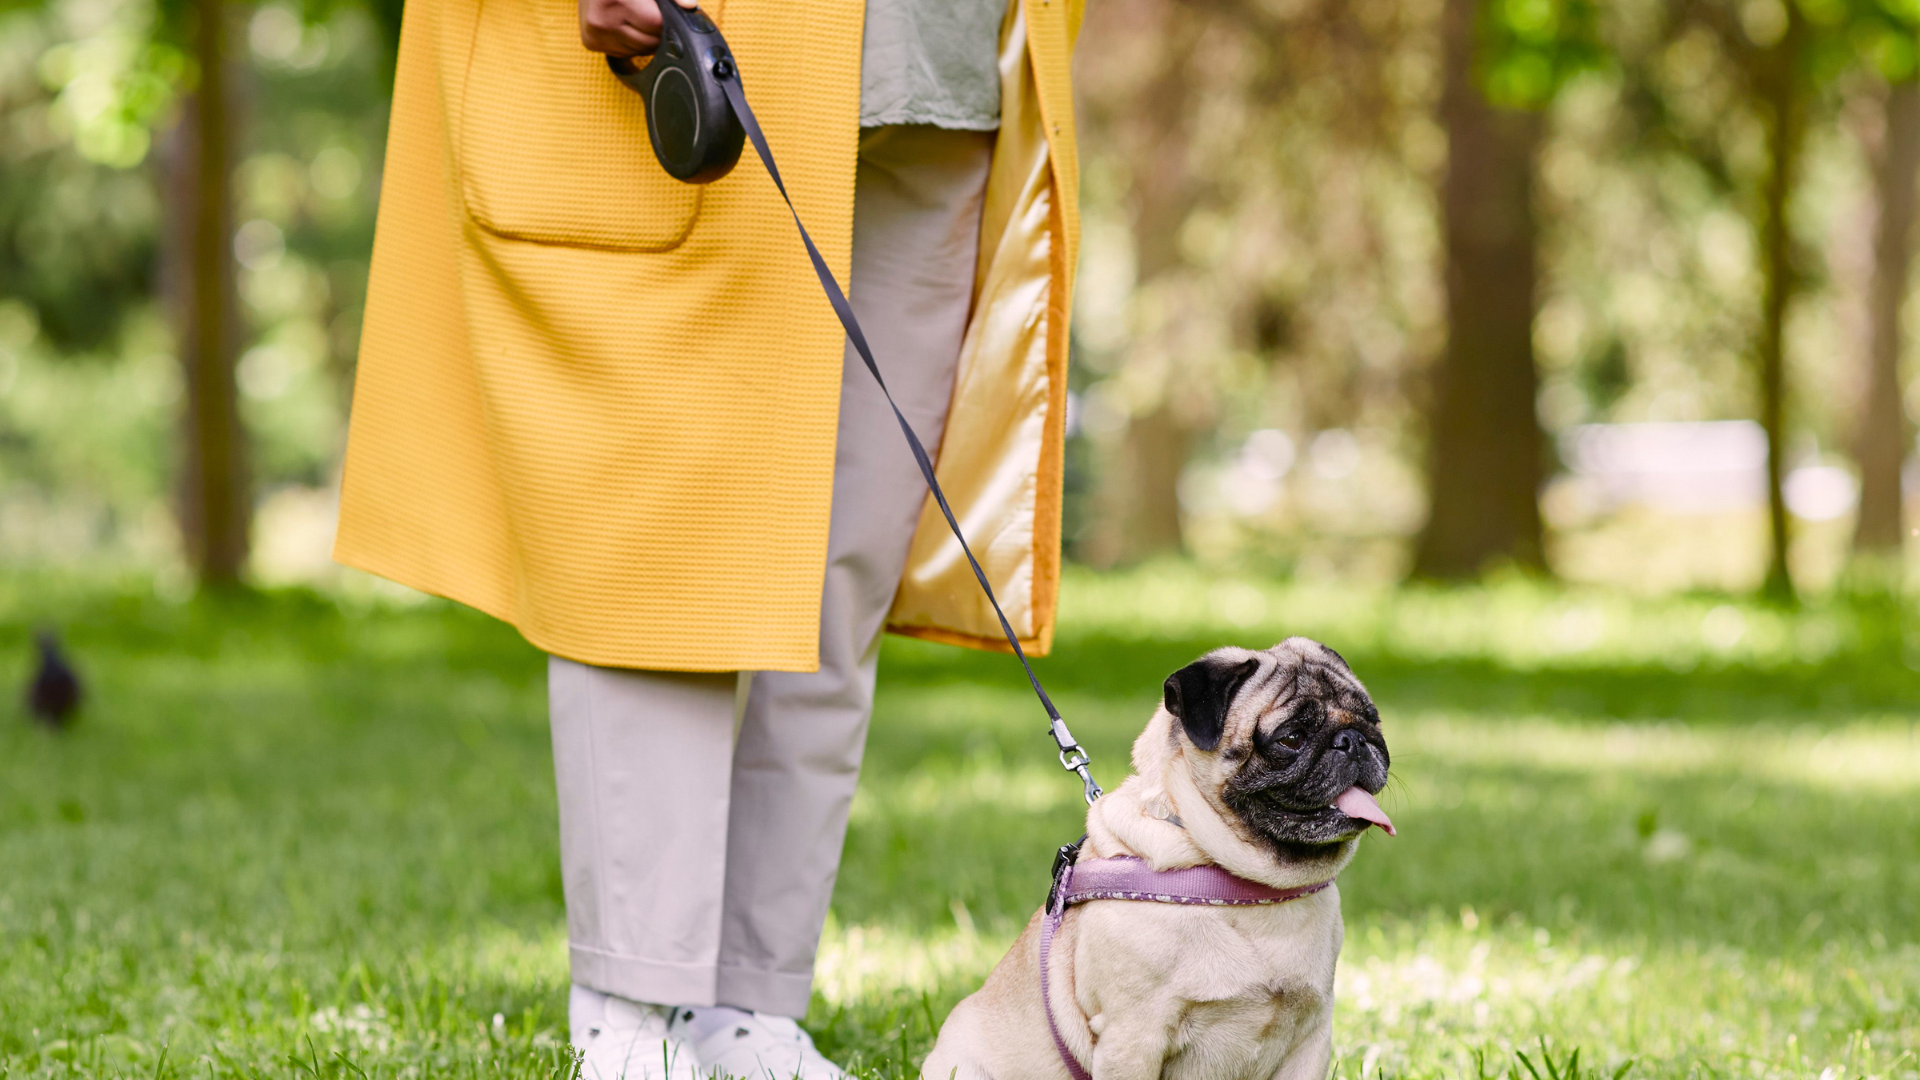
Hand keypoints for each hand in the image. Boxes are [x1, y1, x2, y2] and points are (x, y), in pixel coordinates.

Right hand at [579, 0, 698, 57]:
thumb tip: (690, 6)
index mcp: (617, 0)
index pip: (655, 25)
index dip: (665, 20)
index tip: (662, 12)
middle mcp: (602, 19)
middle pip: (647, 43)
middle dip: (655, 32)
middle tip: (648, 15)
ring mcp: (595, 34)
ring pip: (637, 52)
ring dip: (643, 40)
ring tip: (635, 18)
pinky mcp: (591, 43)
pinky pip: (623, 54)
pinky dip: (629, 44)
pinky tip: (623, 25)